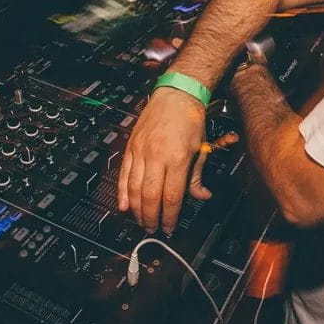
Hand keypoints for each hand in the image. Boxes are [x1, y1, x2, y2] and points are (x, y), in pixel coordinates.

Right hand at [119, 87, 210, 233]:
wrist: (176, 94)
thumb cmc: (190, 119)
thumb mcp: (201, 148)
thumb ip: (197, 175)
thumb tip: (201, 196)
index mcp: (177, 157)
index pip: (171, 196)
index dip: (170, 216)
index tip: (170, 226)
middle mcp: (157, 155)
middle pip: (150, 196)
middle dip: (151, 217)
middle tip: (153, 229)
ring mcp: (141, 151)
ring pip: (134, 187)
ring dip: (137, 209)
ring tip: (141, 221)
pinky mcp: (131, 146)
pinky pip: (124, 174)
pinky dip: (122, 192)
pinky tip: (123, 205)